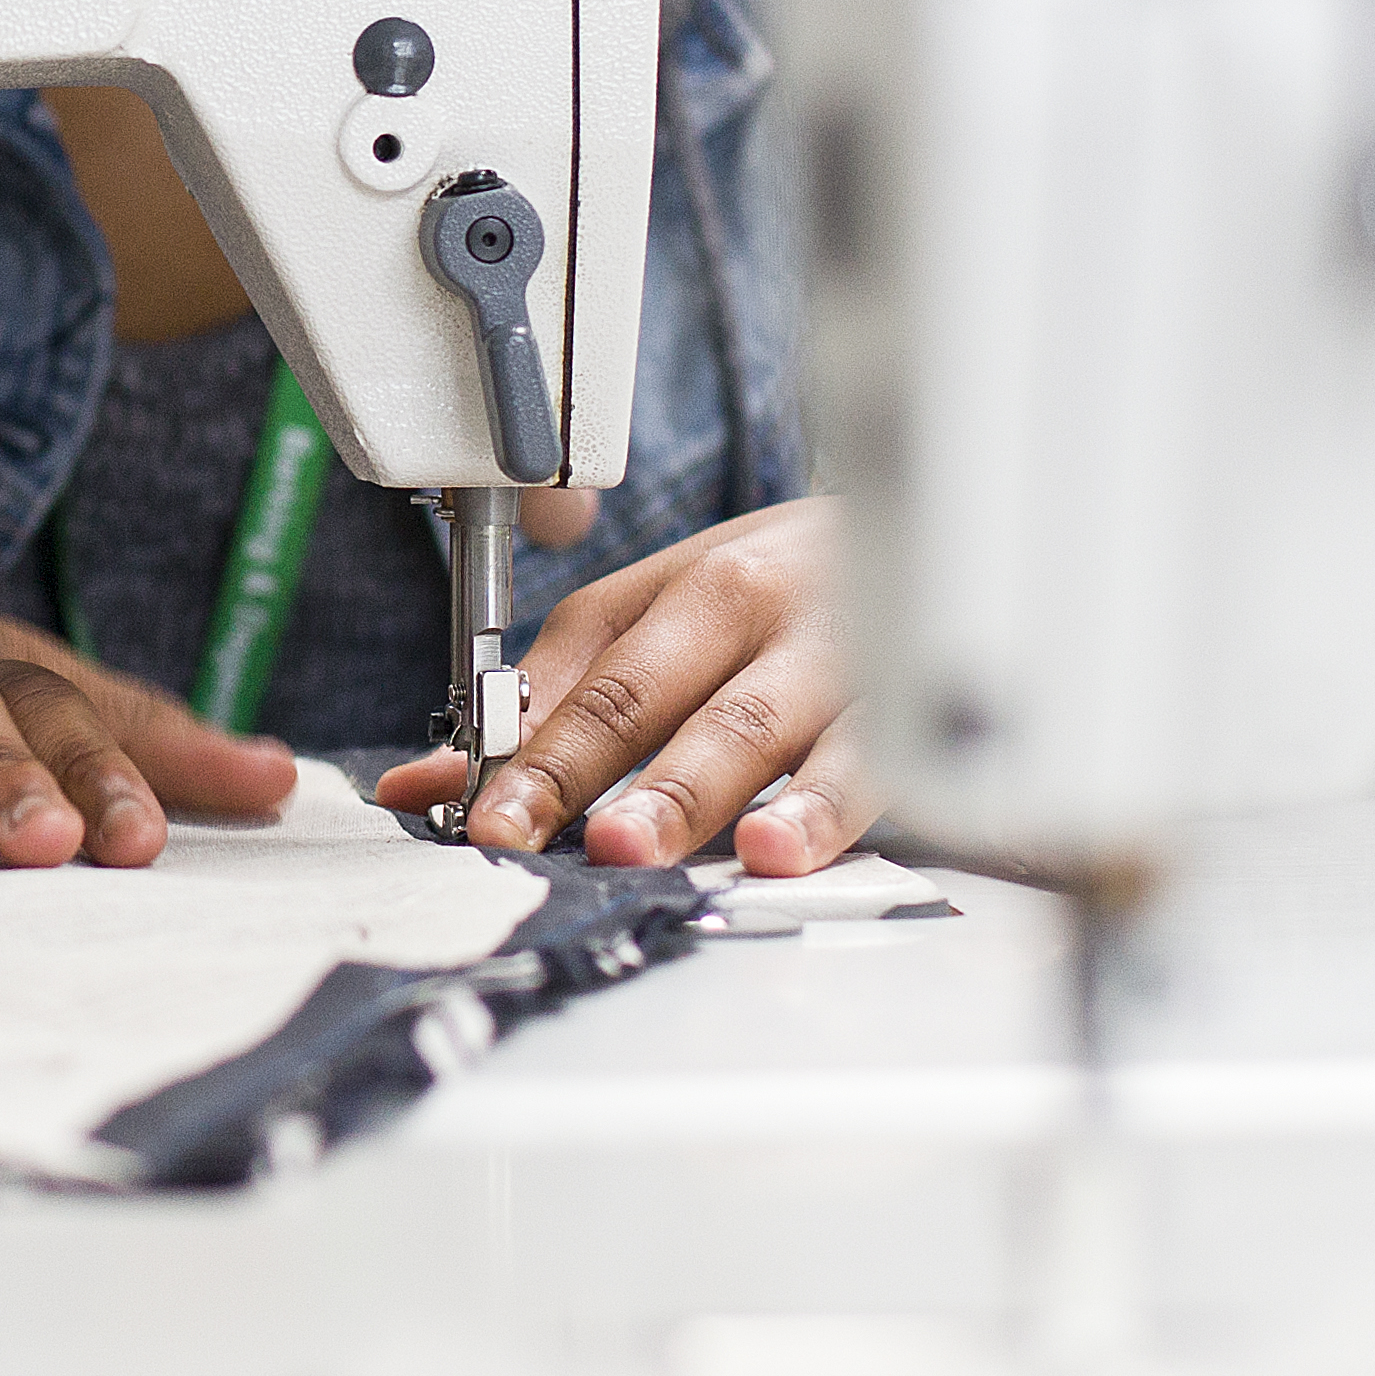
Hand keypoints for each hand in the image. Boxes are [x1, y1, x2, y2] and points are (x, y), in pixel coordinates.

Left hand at [369, 495, 866, 872]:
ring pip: (749, 725)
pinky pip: (862, 761)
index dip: (521, 747)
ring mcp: (830, 651)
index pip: (581, 671)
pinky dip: (816, 809)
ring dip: (683, 791)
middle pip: (646, 692)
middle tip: (525, 832)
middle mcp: (748, 607)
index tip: (472, 814)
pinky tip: (776, 849)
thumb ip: (556, 700)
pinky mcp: (907, 701)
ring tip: (631, 848)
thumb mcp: (671, 618)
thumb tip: (423, 784)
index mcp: (680, 587)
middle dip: (579, 770)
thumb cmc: (792, 589)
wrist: (950, 526)